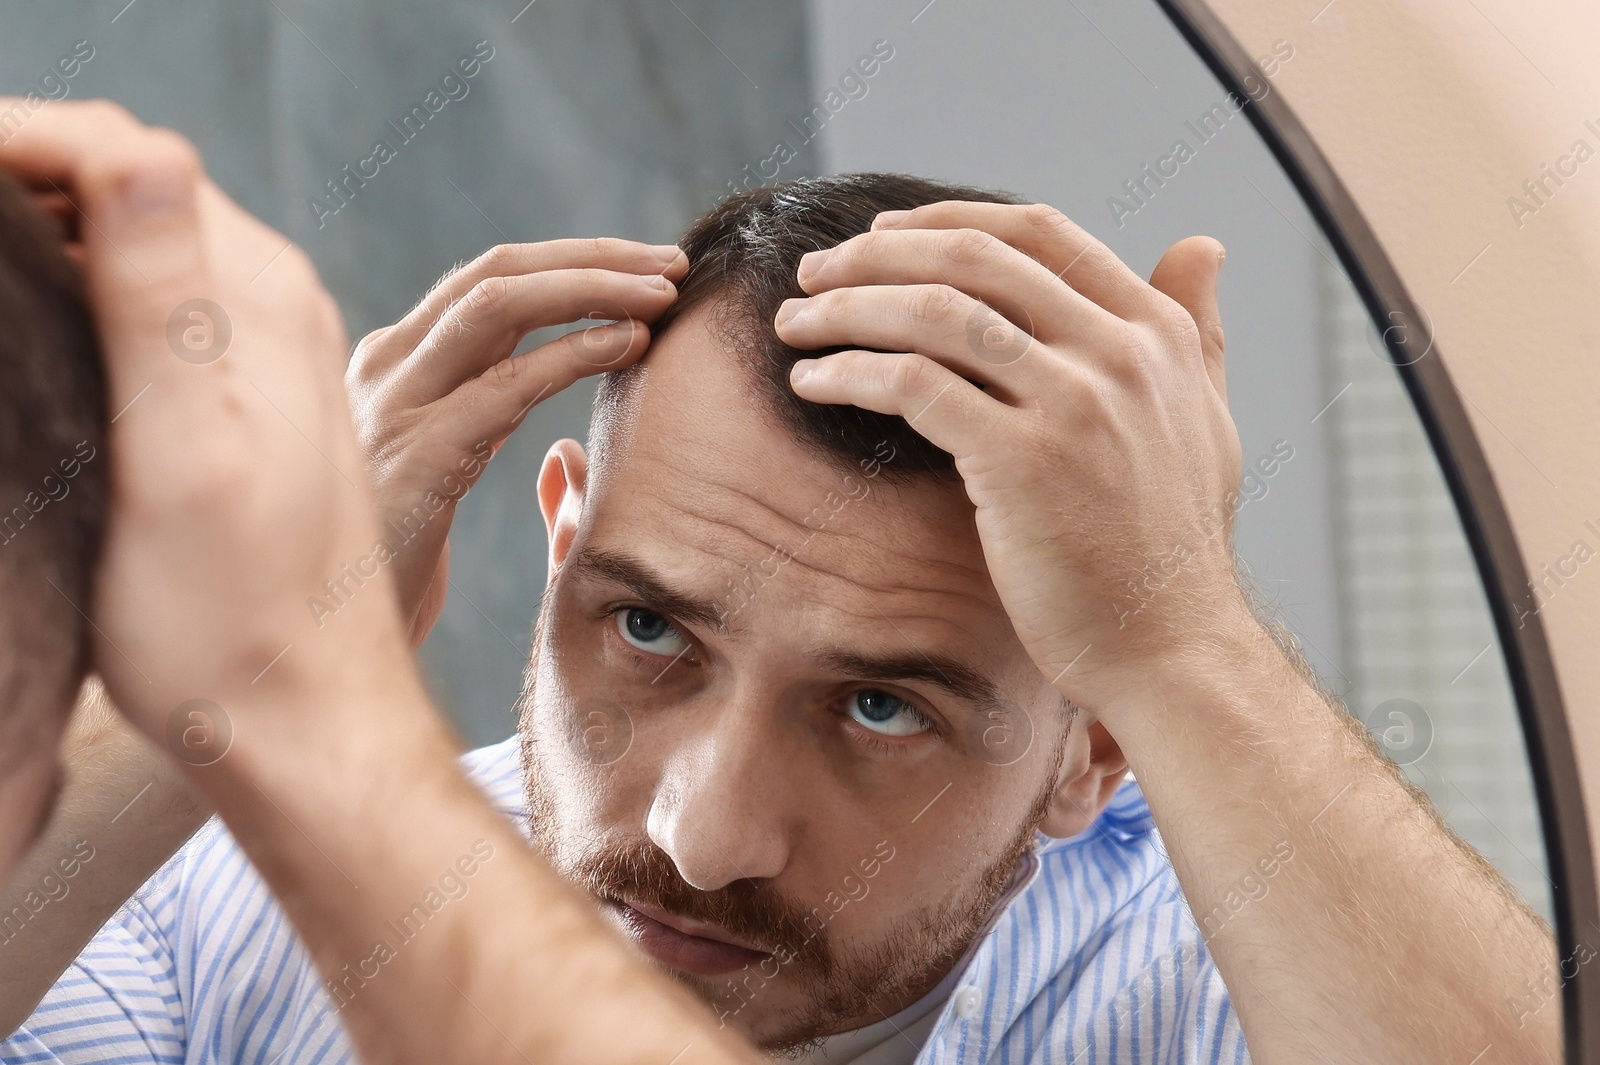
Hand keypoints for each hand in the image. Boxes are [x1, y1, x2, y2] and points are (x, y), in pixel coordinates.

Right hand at [0, 99, 408, 746]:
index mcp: (259, 298)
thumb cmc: (232, 623)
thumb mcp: (180, 458)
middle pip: (131, 182)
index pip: (123, 153)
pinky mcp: (249, 400)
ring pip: (140, 239)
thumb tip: (133, 145)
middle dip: (23, 175)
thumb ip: (159, 299)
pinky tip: (31, 324)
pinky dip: (84, 287)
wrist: (306, 719)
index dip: (10, 140)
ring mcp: (267, 351)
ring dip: (50, 228)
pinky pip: (155, 302)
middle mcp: (276, 305)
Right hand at [346, 239, 687, 640]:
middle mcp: (386, 365)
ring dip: (592, 288)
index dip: (574, 260)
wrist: (318, 640)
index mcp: (394, 362)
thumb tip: (563, 426)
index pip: (489, 277)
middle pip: (497, 270)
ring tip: (662, 293)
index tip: (648, 265)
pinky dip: (573, 356)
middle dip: (594, 256)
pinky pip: (505, 386)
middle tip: (673, 260)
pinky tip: (627, 346)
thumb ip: (486, 427)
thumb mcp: (442, 472)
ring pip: (498, 304)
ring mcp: (394, 404)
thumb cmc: (392, 563)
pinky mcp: (415, 455)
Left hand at [773, 201, 1243, 716]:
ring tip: (795, 323)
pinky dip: (851, 372)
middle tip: (815, 272)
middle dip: (876, 254)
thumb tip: (1200, 247)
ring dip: (847, 307)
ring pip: (934, 312)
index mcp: (1156, 333)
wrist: (1170, 648)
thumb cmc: (1170, 546)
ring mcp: (1074, 404)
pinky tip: (814, 383)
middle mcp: (1121, 353)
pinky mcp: (1022, 461)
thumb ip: (1195, 330)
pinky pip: (913, 385)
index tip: (881, 234)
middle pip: (974, 259)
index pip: (1038, 232)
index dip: (947, 220)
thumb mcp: (1204, 417)